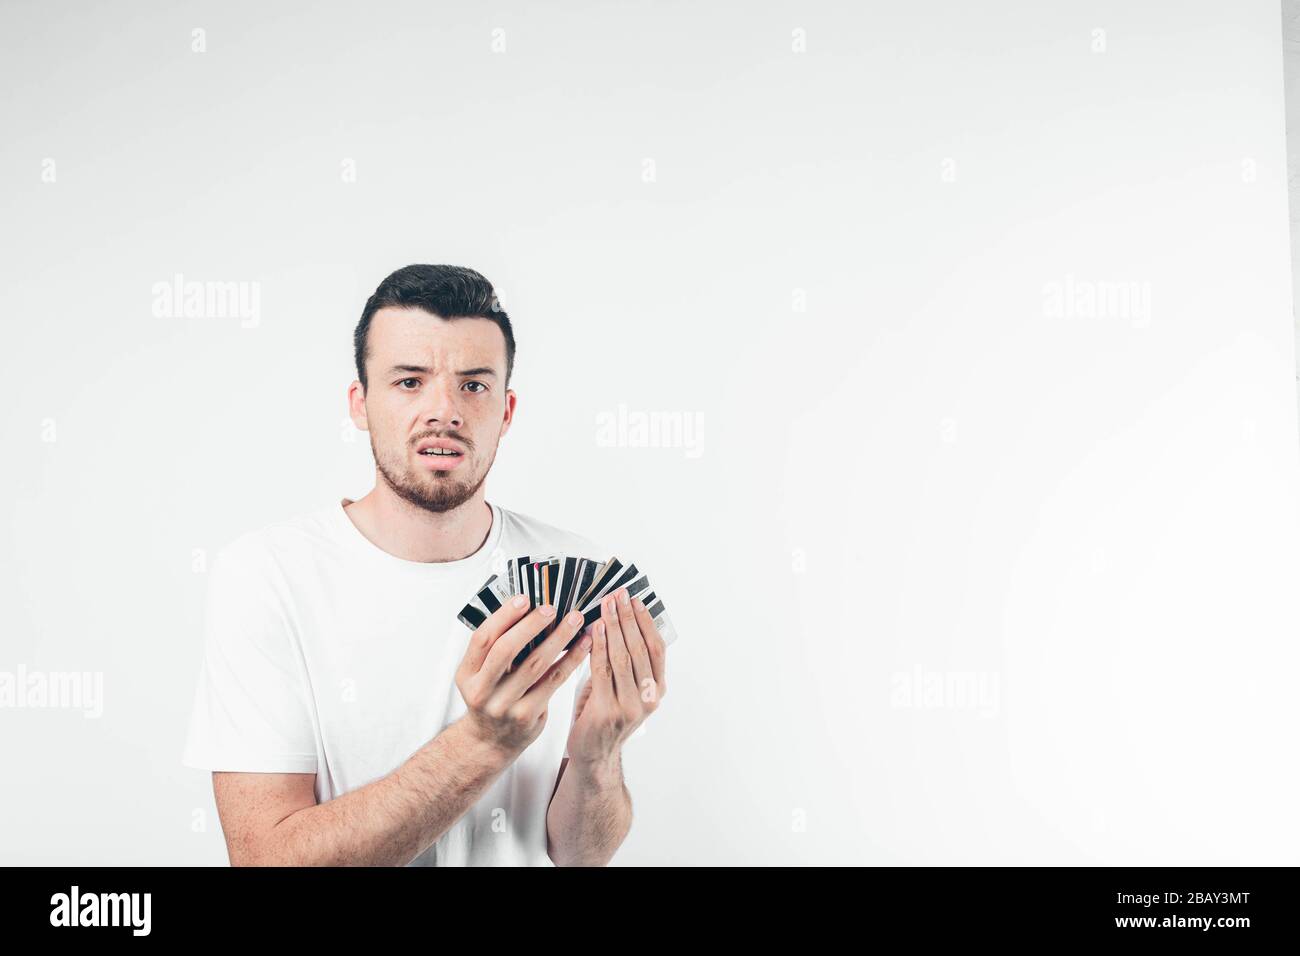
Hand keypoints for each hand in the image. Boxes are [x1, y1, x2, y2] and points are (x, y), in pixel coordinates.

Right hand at [455, 596, 591, 757]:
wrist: (491, 742)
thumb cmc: (491, 697)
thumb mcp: (480, 675)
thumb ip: (496, 648)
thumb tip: (527, 607)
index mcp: (467, 674)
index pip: (482, 639)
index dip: (503, 616)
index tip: (524, 598)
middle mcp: (482, 691)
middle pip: (506, 651)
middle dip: (530, 625)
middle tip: (551, 607)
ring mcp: (505, 706)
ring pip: (535, 665)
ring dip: (559, 638)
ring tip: (576, 619)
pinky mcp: (528, 716)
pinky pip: (554, 681)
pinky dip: (571, 659)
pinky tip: (584, 644)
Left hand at [565, 587, 667, 766]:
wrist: (593, 756)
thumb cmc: (604, 717)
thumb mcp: (623, 689)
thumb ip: (624, 663)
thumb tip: (617, 622)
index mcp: (656, 690)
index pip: (657, 648)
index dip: (646, 622)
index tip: (635, 600)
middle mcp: (648, 698)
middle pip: (640, 648)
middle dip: (629, 617)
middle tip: (619, 595)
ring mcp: (630, 706)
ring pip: (623, 656)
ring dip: (615, 626)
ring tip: (607, 605)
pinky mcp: (608, 711)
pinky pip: (604, 670)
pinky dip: (600, 646)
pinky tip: (596, 628)